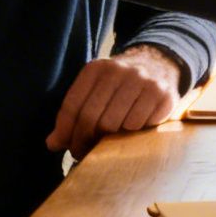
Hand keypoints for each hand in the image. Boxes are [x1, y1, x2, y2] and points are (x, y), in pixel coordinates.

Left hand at [45, 45, 184, 158]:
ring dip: (110, 140)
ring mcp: (143, 80)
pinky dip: (134, 134)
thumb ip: (72, 115)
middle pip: (92, 118)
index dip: (67, 132)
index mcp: (96, 69)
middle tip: (87, 152)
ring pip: (115, 124)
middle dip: (85, 141)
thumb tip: (52, 144)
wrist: (158, 64)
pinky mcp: (163, 94)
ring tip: (109, 143)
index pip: (73, 106)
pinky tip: (132, 132)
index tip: (68, 147)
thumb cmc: (119, 86)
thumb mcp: (93, 91)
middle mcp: (119, 70)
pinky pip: (140, 125)